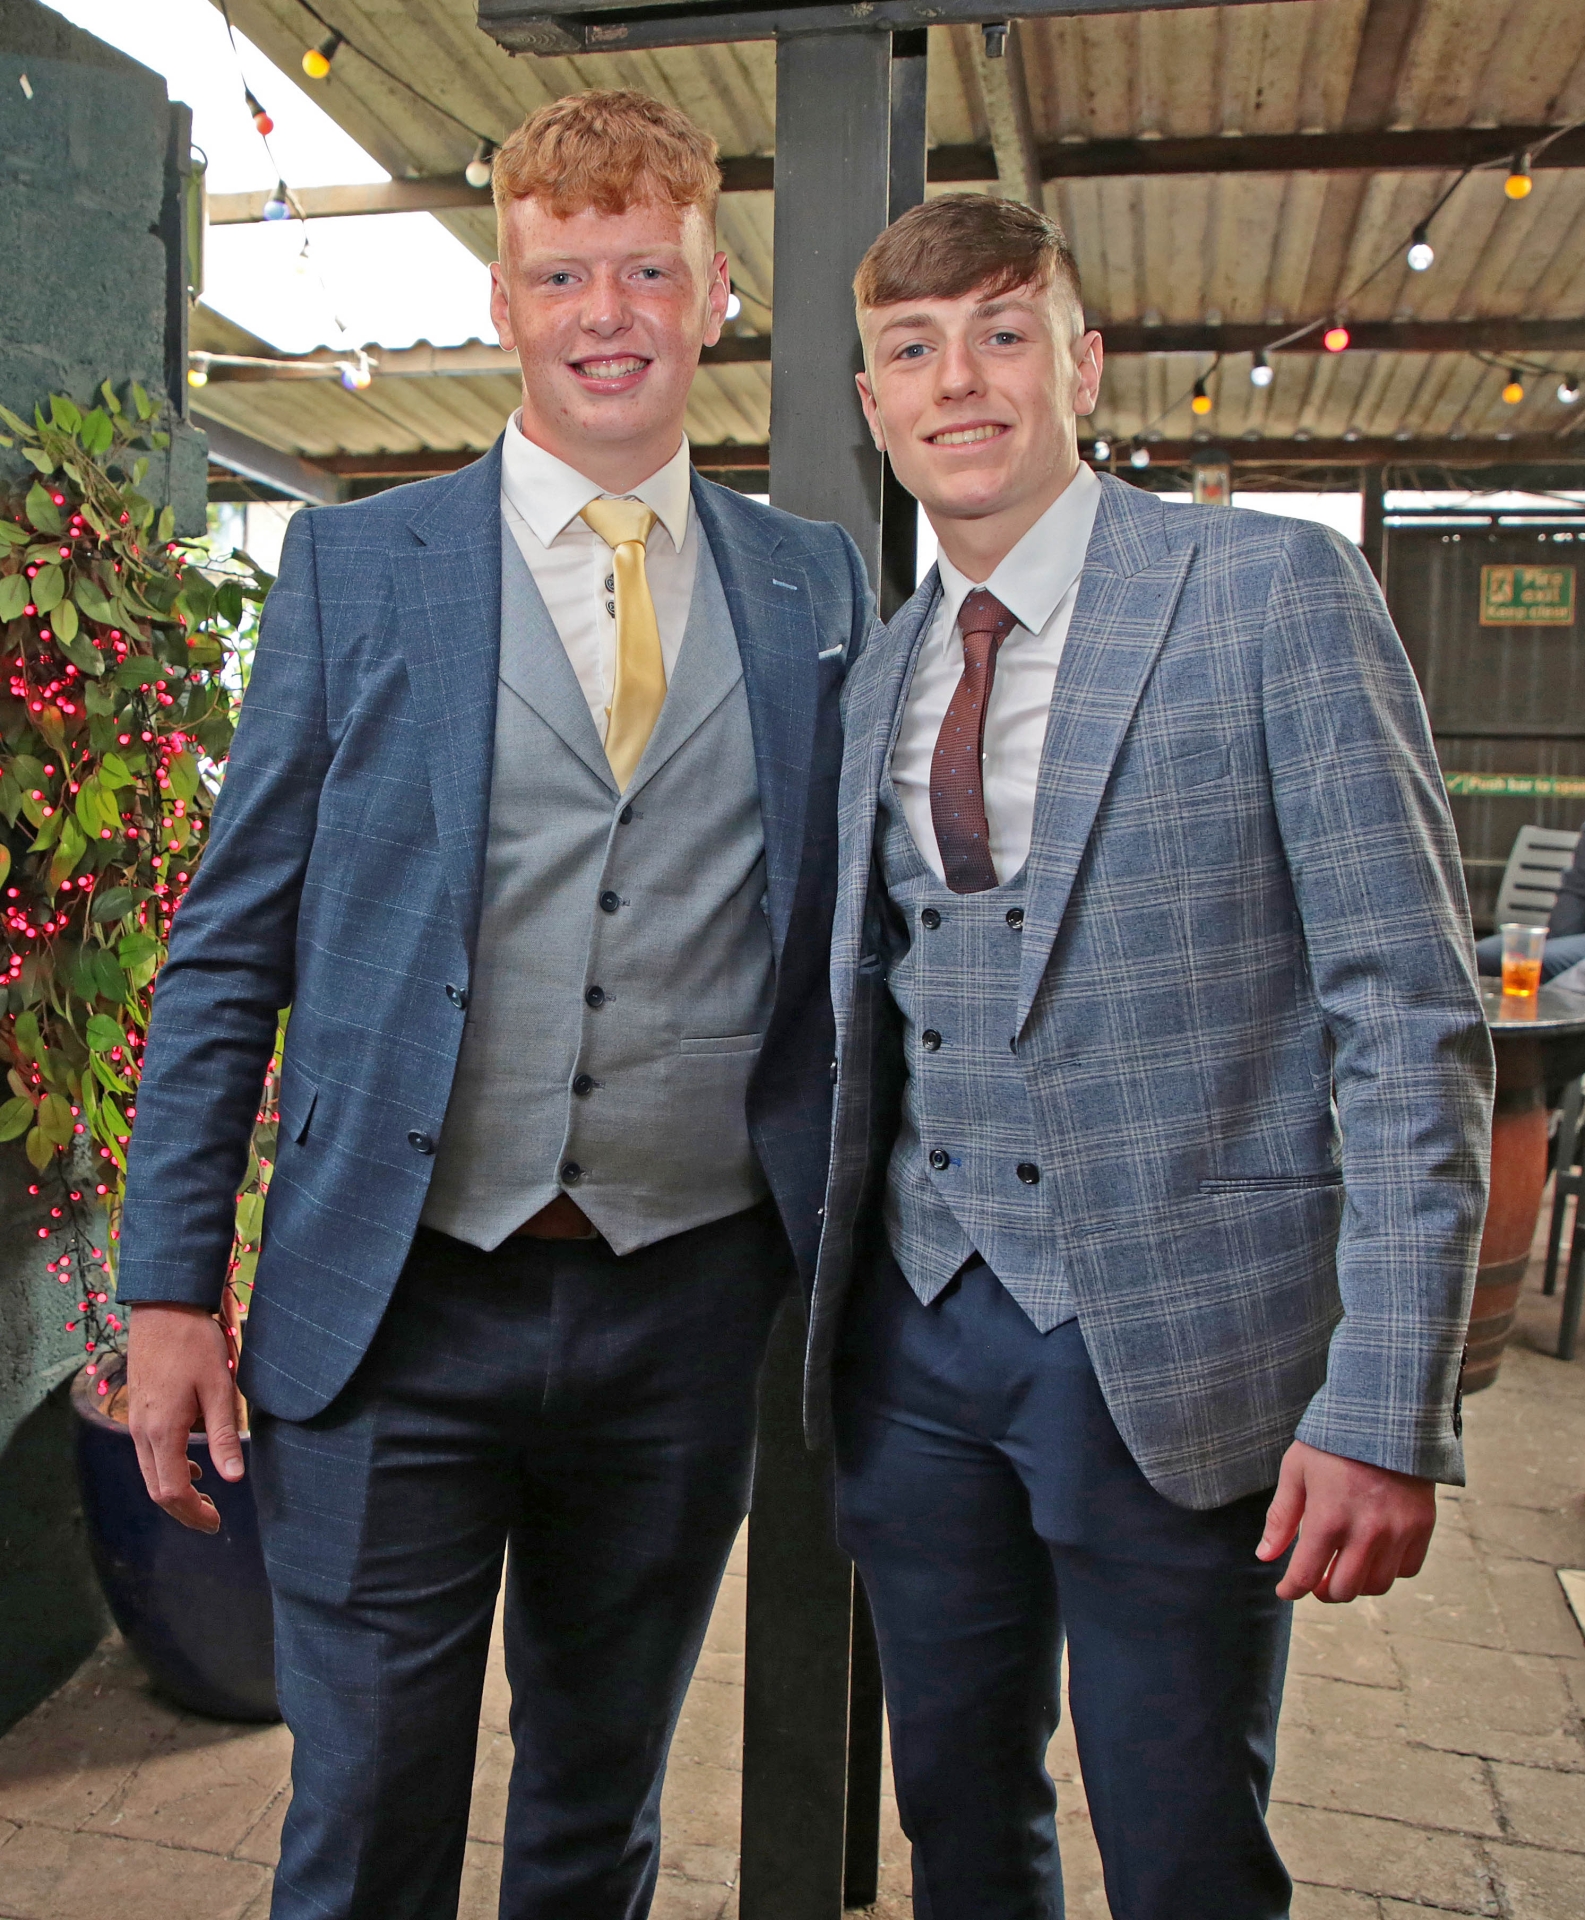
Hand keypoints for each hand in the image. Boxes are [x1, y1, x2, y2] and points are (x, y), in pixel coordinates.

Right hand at [127, 1303, 244, 1532]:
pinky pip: (148, 1453)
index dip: (194, 1512)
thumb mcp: (219, 1387)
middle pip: (157, 1488)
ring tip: (205, 1496)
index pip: (173, 1490)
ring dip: (175, 1490)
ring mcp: (134, 1421)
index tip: (216, 1522)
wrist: (164, 1308)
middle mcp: (141, 1431)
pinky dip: (167, 1468)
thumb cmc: (195, 1344)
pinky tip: (193, 1462)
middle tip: (212, 1519)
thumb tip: (233, 1477)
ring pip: (150, 1472)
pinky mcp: (137, 1409)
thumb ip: (223, 1435)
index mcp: (162, 1430)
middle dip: (183, 1509)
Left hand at [1256, 1439, 1436, 1601]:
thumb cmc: (1333, 1440)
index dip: (1291, 1590)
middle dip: (1324, 1591)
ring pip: (1377, 1586)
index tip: (1286, 1591)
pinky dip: (1389, 1570)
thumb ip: (1282, 1518)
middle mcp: (1366, 1532)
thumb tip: (1265, 1556)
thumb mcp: (1296, 1471)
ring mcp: (1398, 1532)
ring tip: (1344, 1566)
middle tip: (1317, 1580)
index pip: (1306, 1575)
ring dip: (1356, 1583)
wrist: (1386, 1414)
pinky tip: (1374, 1553)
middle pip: (1344, 1590)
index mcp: (1328, 1518)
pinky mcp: (1422, 1526)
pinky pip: (1407, 1569)